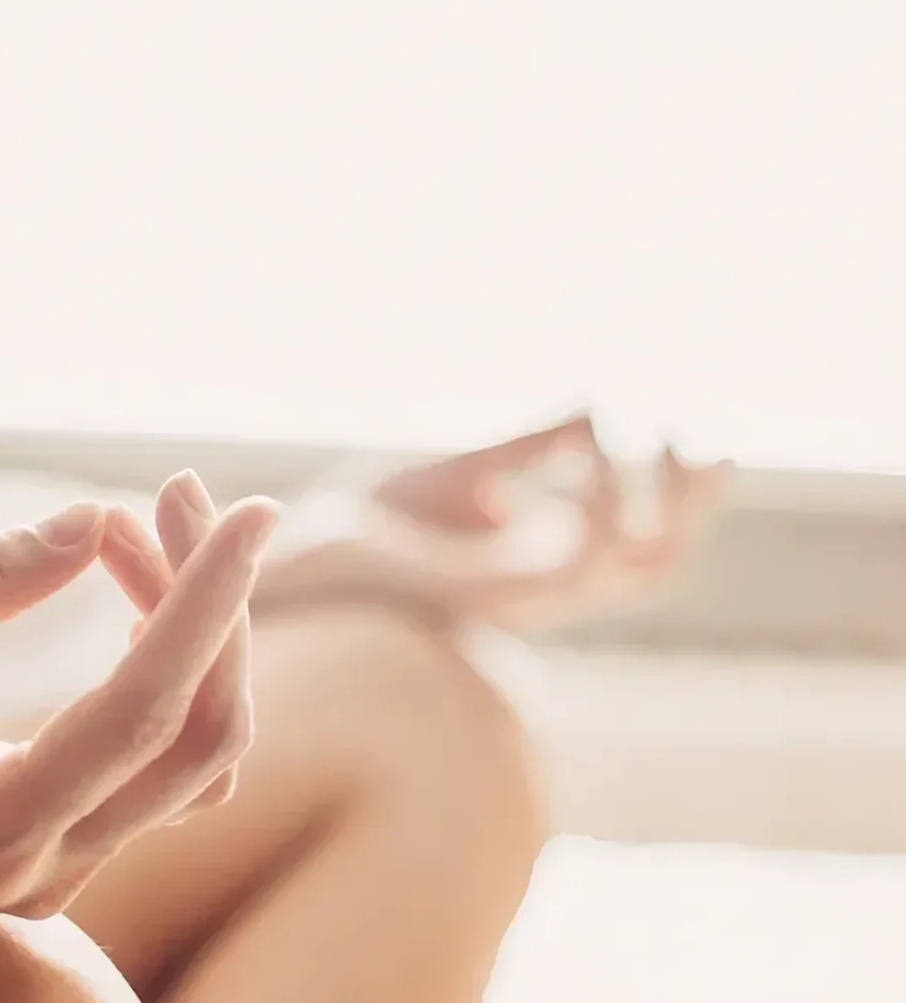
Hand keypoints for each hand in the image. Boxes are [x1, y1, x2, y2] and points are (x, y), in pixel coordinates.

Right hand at [0, 494, 275, 917]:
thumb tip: (92, 522)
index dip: (208, 603)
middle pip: (197, 740)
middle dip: (206, 606)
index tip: (250, 510)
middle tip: (176, 492)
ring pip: (190, 756)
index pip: (146, 714)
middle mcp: (44, 874)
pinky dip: (163, 676)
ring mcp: (57, 872)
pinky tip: (130, 604)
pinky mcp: (55, 846)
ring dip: (187, 636)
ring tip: (133, 528)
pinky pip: (155, 767)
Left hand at [252, 414, 731, 632]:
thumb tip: (597, 406)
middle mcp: (543, 589)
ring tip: (643, 421)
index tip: (681, 416)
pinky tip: (587, 435)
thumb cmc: (371, 522)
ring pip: (643, 562)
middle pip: (661, 561)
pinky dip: (600, 489)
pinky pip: (583, 551)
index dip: (683, 488)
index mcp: (540, 565)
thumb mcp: (466, 471)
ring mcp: (524, 597)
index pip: (643, 542)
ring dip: (661, 488)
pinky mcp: (491, 592)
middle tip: (703, 428)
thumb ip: (530, 447)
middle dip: (693, 495)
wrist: (299, 554)